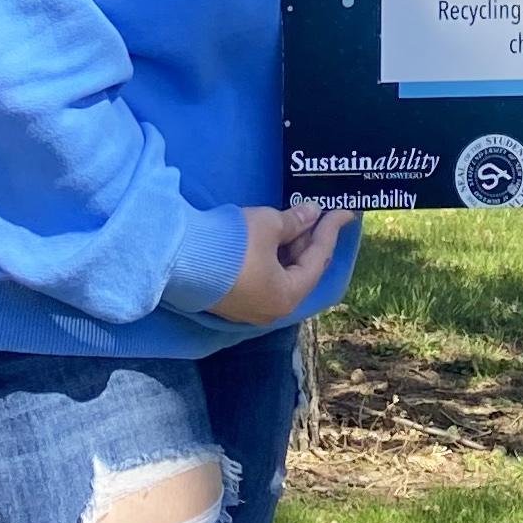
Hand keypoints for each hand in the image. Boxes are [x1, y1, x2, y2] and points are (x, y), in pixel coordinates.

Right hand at [205, 198, 349, 322]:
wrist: (177, 257)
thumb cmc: (231, 244)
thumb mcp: (268, 225)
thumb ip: (295, 221)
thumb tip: (312, 213)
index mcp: (286, 296)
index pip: (317, 260)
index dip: (331, 231)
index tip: (344, 211)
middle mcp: (270, 310)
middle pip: (299, 272)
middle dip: (309, 241)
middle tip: (318, 213)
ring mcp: (247, 308)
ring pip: (279, 275)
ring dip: (289, 248)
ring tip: (296, 220)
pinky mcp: (229, 300)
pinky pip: (261, 278)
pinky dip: (271, 258)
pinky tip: (273, 238)